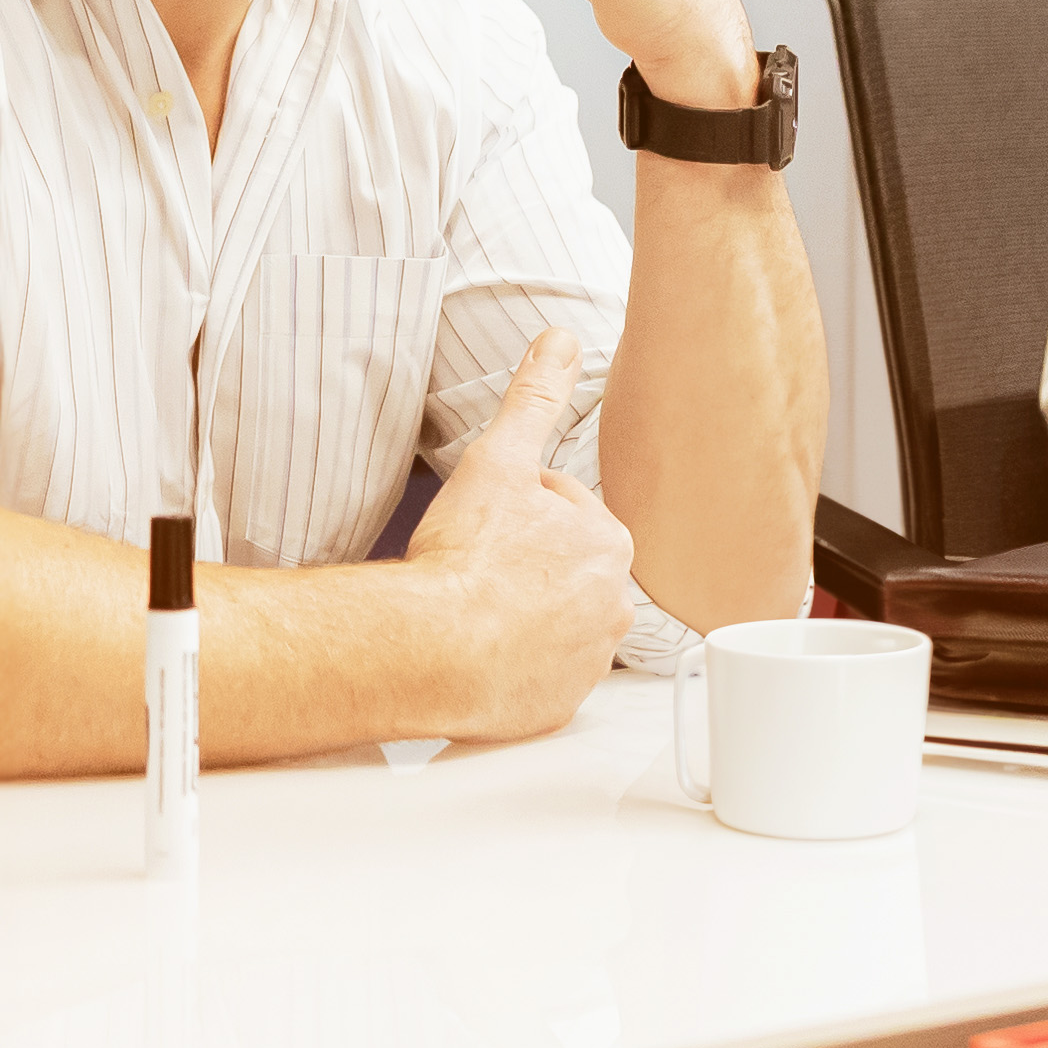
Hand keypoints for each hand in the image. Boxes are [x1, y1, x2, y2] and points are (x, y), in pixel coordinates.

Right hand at [397, 330, 643, 737]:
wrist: (432, 647)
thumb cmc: (465, 557)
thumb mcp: (497, 460)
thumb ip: (534, 398)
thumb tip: (560, 340)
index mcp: (610, 543)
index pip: (562, 513)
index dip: (514, 514)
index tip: (482, 531)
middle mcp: (615, 606)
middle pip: (561, 572)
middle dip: (523, 568)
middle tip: (474, 571)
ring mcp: (588, 663)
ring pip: (552, 625)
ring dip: (520, 617)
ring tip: (474, 612)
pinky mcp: (558, 706)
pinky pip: (538, 678)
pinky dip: (513, 668)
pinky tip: (479, 653)